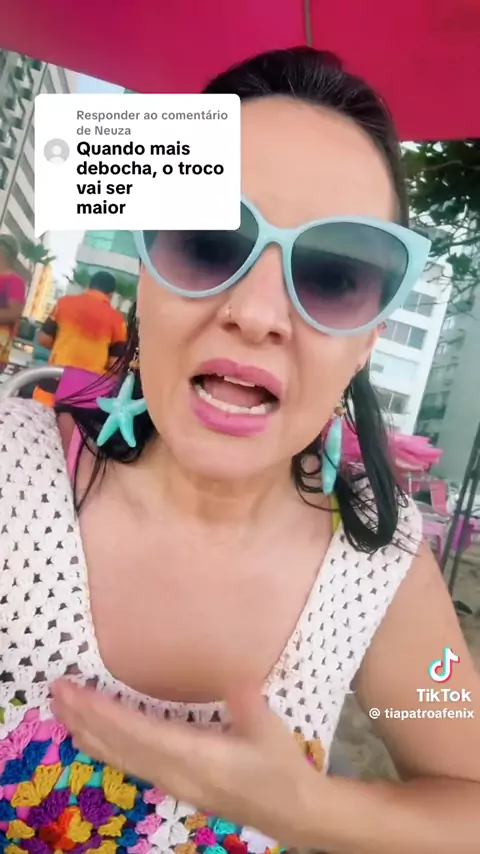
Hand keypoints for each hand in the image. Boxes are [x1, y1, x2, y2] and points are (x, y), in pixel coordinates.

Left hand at [50, 680, 322, 846]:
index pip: (140, 733)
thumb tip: (237, 682)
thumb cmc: (280, 767)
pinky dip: (105, 746)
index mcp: (196, 758)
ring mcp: (172, 782)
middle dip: (85, 718)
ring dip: (89, 732)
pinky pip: (129, 763)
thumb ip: (249, 706)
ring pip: (120, 757)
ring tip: (63, 710)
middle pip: (120, 746)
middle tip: (56, 691)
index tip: (78, 693)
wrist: (291, 811)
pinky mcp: (175, 783)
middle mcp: (175, 773)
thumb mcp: (271, 732)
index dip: (106, 713)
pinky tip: (93, 736)